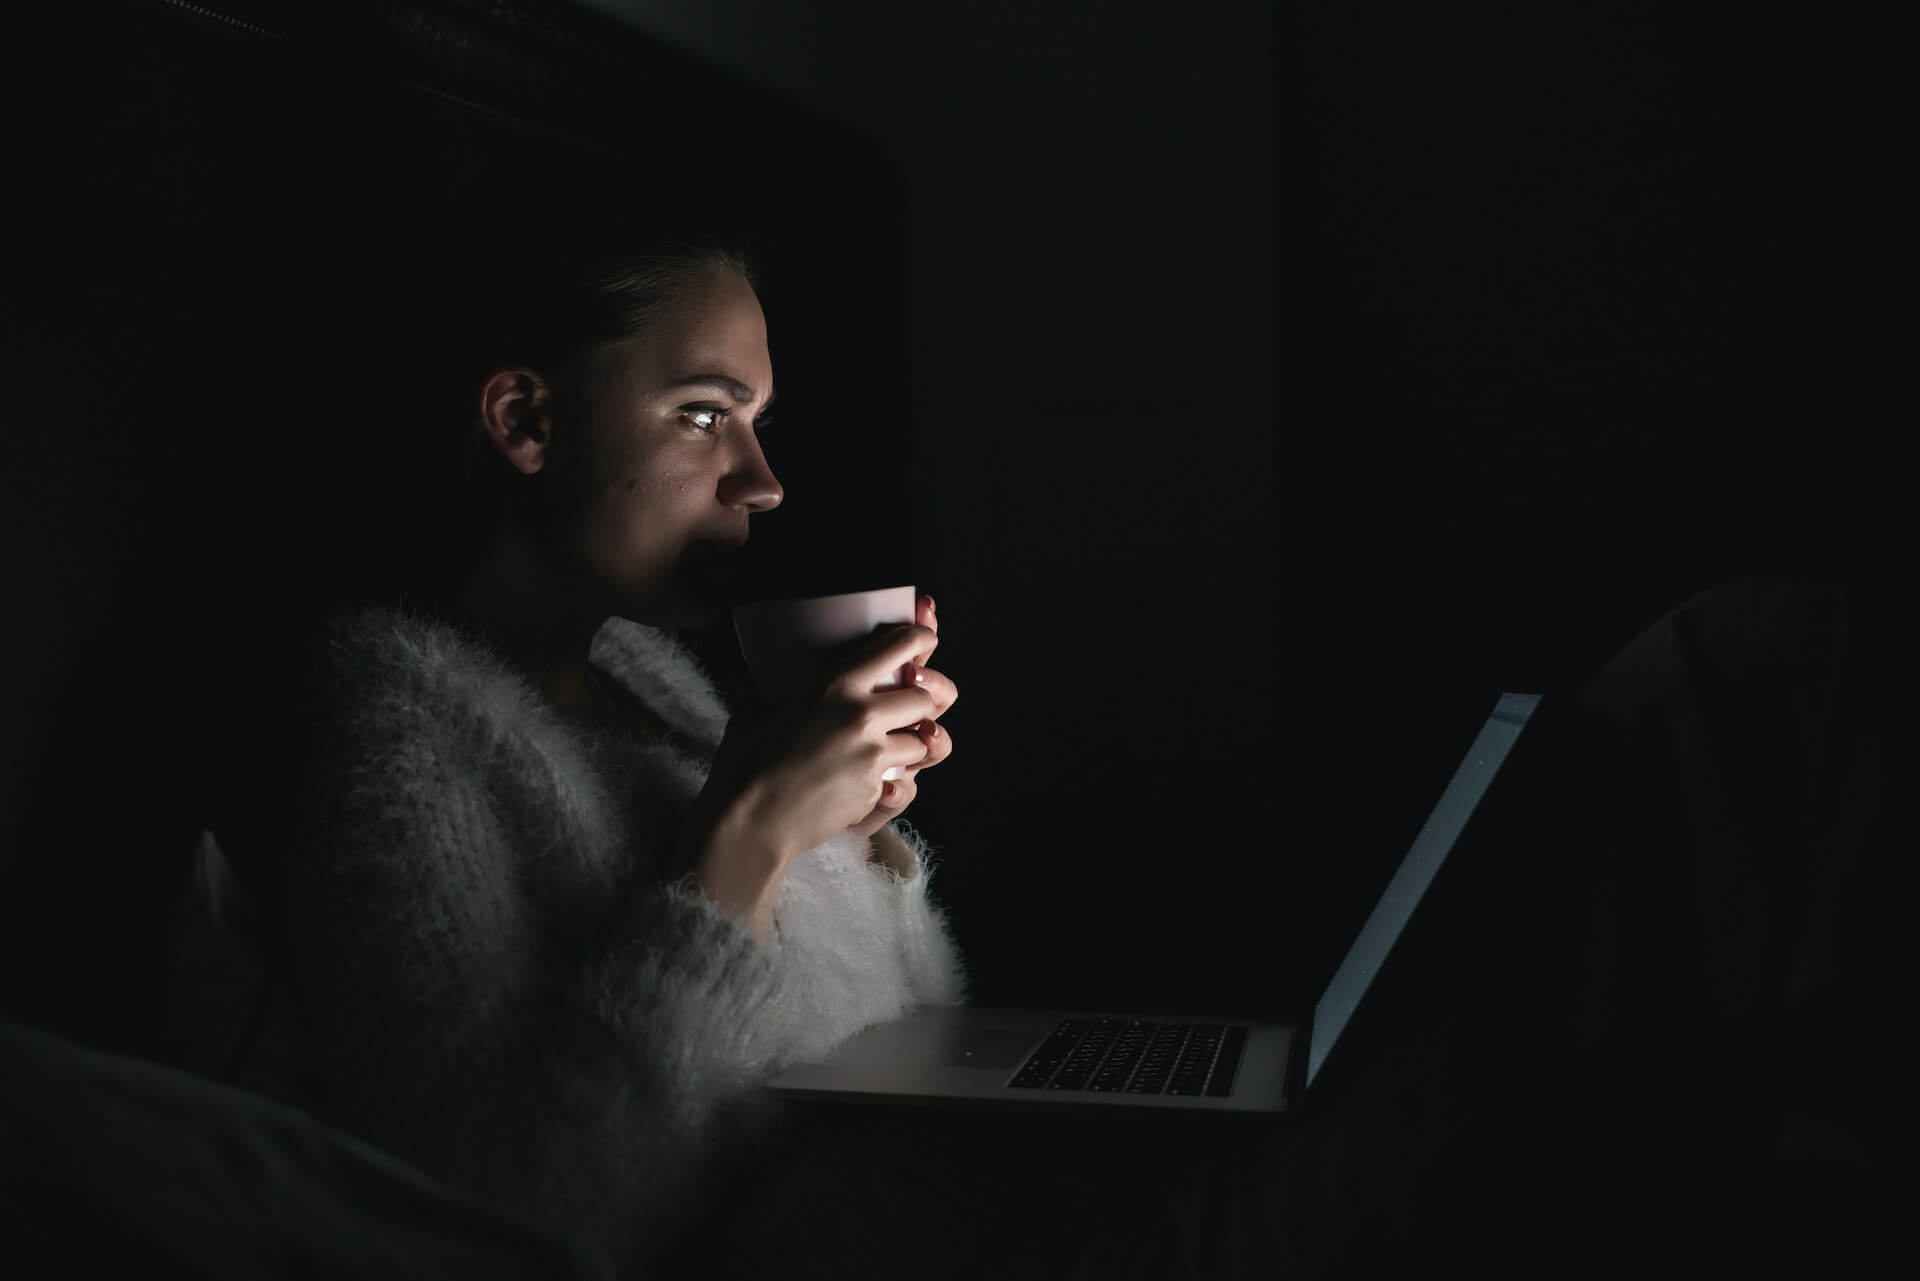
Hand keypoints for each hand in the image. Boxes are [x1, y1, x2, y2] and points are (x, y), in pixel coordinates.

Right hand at [682, 600, 952, 930]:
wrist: (751, 821)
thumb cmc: (747, 762)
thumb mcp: (761, 708)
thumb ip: (786, 689)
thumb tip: (777, 678)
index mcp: (837, 685)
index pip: (902, 647)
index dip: (923, 640)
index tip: (925, 641)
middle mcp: (863, 716)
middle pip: (928, 697)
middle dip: (925, 702)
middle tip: (910, 706)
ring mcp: (874, 757)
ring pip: (925, 742)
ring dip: (912, 745)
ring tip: (889, 749)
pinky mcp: (876, 791)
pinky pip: (905, 781)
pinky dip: (893, 781)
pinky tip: (866, 782)